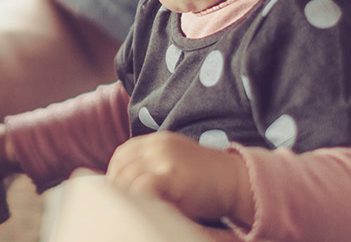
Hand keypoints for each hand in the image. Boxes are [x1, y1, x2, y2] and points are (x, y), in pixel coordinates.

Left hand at [107, 132, 252, 223]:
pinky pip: (141, 187)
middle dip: (118, 188)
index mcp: (157, 140)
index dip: (115, 175)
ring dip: (127, 196)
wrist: (236, 182)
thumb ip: (152, 169)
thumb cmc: (206, 181)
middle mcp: (157, 145)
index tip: (117, 193)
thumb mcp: (175, 165)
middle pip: (121, 167)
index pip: (121, 155)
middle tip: (121, 206)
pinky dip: (138, 200)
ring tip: (134, 210)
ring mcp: (163, 157)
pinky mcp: (170, 173)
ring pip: (127, 178)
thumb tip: (125, 190)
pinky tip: (146, 209)